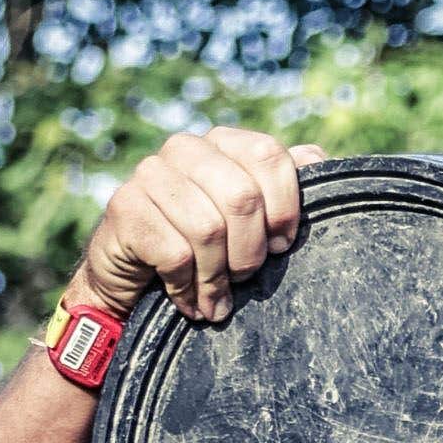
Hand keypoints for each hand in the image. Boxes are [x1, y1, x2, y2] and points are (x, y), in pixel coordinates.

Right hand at [65, 128, 326, 323]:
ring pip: (208, 229)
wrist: (132, 279)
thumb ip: (281, 185)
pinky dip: (188, 288)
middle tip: (245, 278)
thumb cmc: (203, 250)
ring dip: (218, 278)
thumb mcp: (248, 220)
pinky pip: (175, 254)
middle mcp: (184, 148)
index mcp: (222, 142)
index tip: (282, 246)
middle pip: (242, 197)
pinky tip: (188, 300)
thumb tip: (318, 157)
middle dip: (251, 251)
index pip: (270, 155)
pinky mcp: (124, 206)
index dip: (285, 209)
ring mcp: (149, 173)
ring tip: (218, 299)